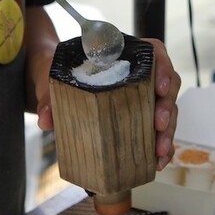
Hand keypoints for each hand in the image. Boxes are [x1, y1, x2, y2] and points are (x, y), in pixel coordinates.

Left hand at [33, 34, 180, 170]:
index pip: (154, 53)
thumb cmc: (57, 70)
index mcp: (123, 54)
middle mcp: (138, 73)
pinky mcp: (138, 116)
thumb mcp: (50, 76)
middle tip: (158, 126)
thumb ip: (48, 94)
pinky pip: (158, 130)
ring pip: (166, 110)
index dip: (164, 68)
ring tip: (159, 152)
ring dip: (168, 132)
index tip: (161, 87)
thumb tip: (46, 120)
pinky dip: (161, 146)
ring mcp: (141, 96)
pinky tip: (158, 161)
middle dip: (167, 107)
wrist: (50, 81)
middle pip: (167, 85)